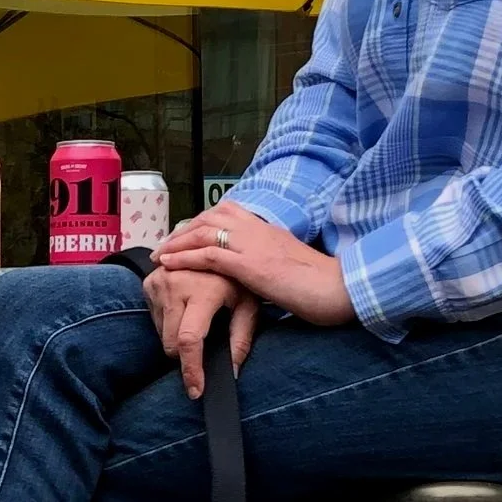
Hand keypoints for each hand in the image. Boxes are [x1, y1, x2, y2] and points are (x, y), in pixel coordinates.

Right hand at [142, 262, 258, 401]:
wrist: (218, 246)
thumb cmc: (238, 278)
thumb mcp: (248, 305)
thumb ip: (240, 339)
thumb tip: (232, 373)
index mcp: (202, 290)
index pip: (188, 339)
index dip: (191, 369)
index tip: (195, 390)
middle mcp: (175, 283)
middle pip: (171, 342)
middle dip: (186, 355)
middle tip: (205, 346)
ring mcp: (158, 281)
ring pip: (161, 333)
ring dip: (176, 337)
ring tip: (197, 317)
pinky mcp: (148, 282)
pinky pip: (154, 318)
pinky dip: (168, 322)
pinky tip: (185, 308)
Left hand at [159, 204, 355, 329]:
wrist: (342, 288)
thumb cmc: (324, 285)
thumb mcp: (292, 267)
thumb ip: (274, 265)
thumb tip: (263, 276)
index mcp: (270, 229)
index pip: (229, 213)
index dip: (202, 222)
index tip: (185, 235)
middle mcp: (259, 230)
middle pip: (211, 217)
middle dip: (184, 230)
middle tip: (165, 245)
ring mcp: (254, 245)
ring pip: (205, 232)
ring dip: (177, 242)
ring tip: (159, 254)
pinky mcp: (251, 265)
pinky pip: (209, 256)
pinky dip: (185, 258)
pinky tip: (169, 264)